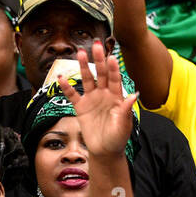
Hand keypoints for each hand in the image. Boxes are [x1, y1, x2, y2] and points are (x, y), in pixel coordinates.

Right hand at [59, 41, 137, 161]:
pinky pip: (72, 95)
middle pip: (101, 73)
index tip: (112, 58)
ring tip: (80, 53)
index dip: (114, 69)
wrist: (105, 151)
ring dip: (84, 67)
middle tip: (96, 45)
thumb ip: (127, 110)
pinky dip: (67, 86)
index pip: (115, 79)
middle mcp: (104, 94)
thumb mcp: (124, 125)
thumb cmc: (117, 138)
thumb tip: (135, 94)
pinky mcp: (81, 107)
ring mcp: (92, 99)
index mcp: (117, 97)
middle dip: (99, 59)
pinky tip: (61, 77)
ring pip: (87, 79)